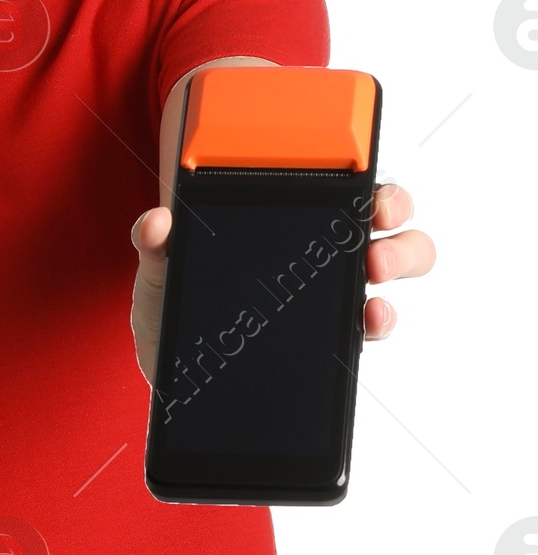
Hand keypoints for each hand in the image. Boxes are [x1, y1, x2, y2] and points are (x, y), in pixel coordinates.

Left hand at [129, 180, 436, 386]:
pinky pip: (370, 327)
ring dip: (398, 266)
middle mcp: (323, 254)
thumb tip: (157, 222)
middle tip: (375, 251)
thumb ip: (155, 242)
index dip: (375, 189)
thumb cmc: (175, 304)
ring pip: (392, 270)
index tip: (374, 199)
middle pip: (389, 231)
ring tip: (373, 281)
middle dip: (397, 233)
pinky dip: (378, 321)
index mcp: (290, 221)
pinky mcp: (331, 340)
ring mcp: (332, 297)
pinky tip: (365, 322)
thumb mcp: (162, 267)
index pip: (347, 193)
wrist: (168, 365)